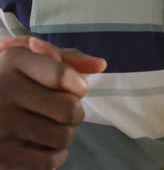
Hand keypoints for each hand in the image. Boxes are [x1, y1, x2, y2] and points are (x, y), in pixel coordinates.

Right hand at [0, 36, 106, 168]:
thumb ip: (68, 58)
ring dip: (63, 133)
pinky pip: (50, 160)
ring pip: (63, 136)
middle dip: (73, 111)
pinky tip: (40, 144)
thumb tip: (100, 65)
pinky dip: (54, 155)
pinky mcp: (2, 156)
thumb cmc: (12, 81)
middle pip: (70, 110)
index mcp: (13, 61)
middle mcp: (3, 92)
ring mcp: (0, 126)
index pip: (63, 76)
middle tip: (59, 110)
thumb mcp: (34, 59)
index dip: (78, 85)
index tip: (74, 88)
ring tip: (47, 126)